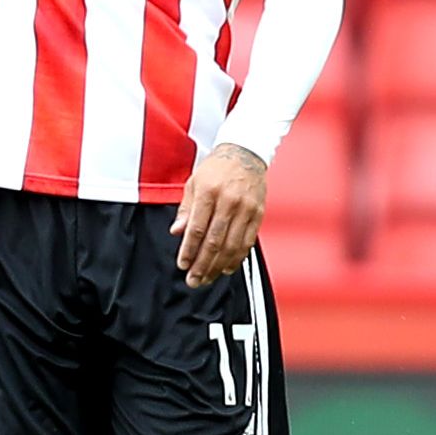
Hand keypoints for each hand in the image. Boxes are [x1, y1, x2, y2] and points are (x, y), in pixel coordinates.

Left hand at [171, 143, 267, 289]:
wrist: (245, 153)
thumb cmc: (216, 169)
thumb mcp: (194, 184)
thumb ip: (186, 210)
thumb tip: (177, 232)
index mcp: (209, 192)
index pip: (197, 229)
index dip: (189, 250)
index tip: (183, 265)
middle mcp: (229, 201)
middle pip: (215, 241)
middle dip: (203, 265)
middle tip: (194, 281)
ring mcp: (246, 209)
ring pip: (232, 245)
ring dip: (219, 266)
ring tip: (208, 278)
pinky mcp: (258, 214)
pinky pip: (248, 242)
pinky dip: (237, 258)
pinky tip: (227, 268)